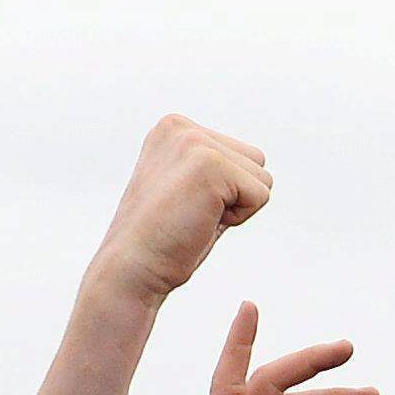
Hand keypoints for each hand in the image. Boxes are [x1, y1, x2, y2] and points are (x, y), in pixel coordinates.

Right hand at [93, 116, 273, 307]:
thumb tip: (259, 165)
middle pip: (256, 161)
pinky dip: (239, 219)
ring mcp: (194, 142)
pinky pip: (261, 195)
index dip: (226, 192)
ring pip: (262, 177)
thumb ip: (215, 169)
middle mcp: (181, 126)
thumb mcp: (188, 190)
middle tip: (193, 213)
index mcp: (174, 128)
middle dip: (236, 196)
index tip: (187, 206)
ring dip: (238, 208)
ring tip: (196, 216)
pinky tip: (201, 221)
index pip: (241, 155)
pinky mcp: (210, 164)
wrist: (132, 268)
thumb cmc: (163, 240)